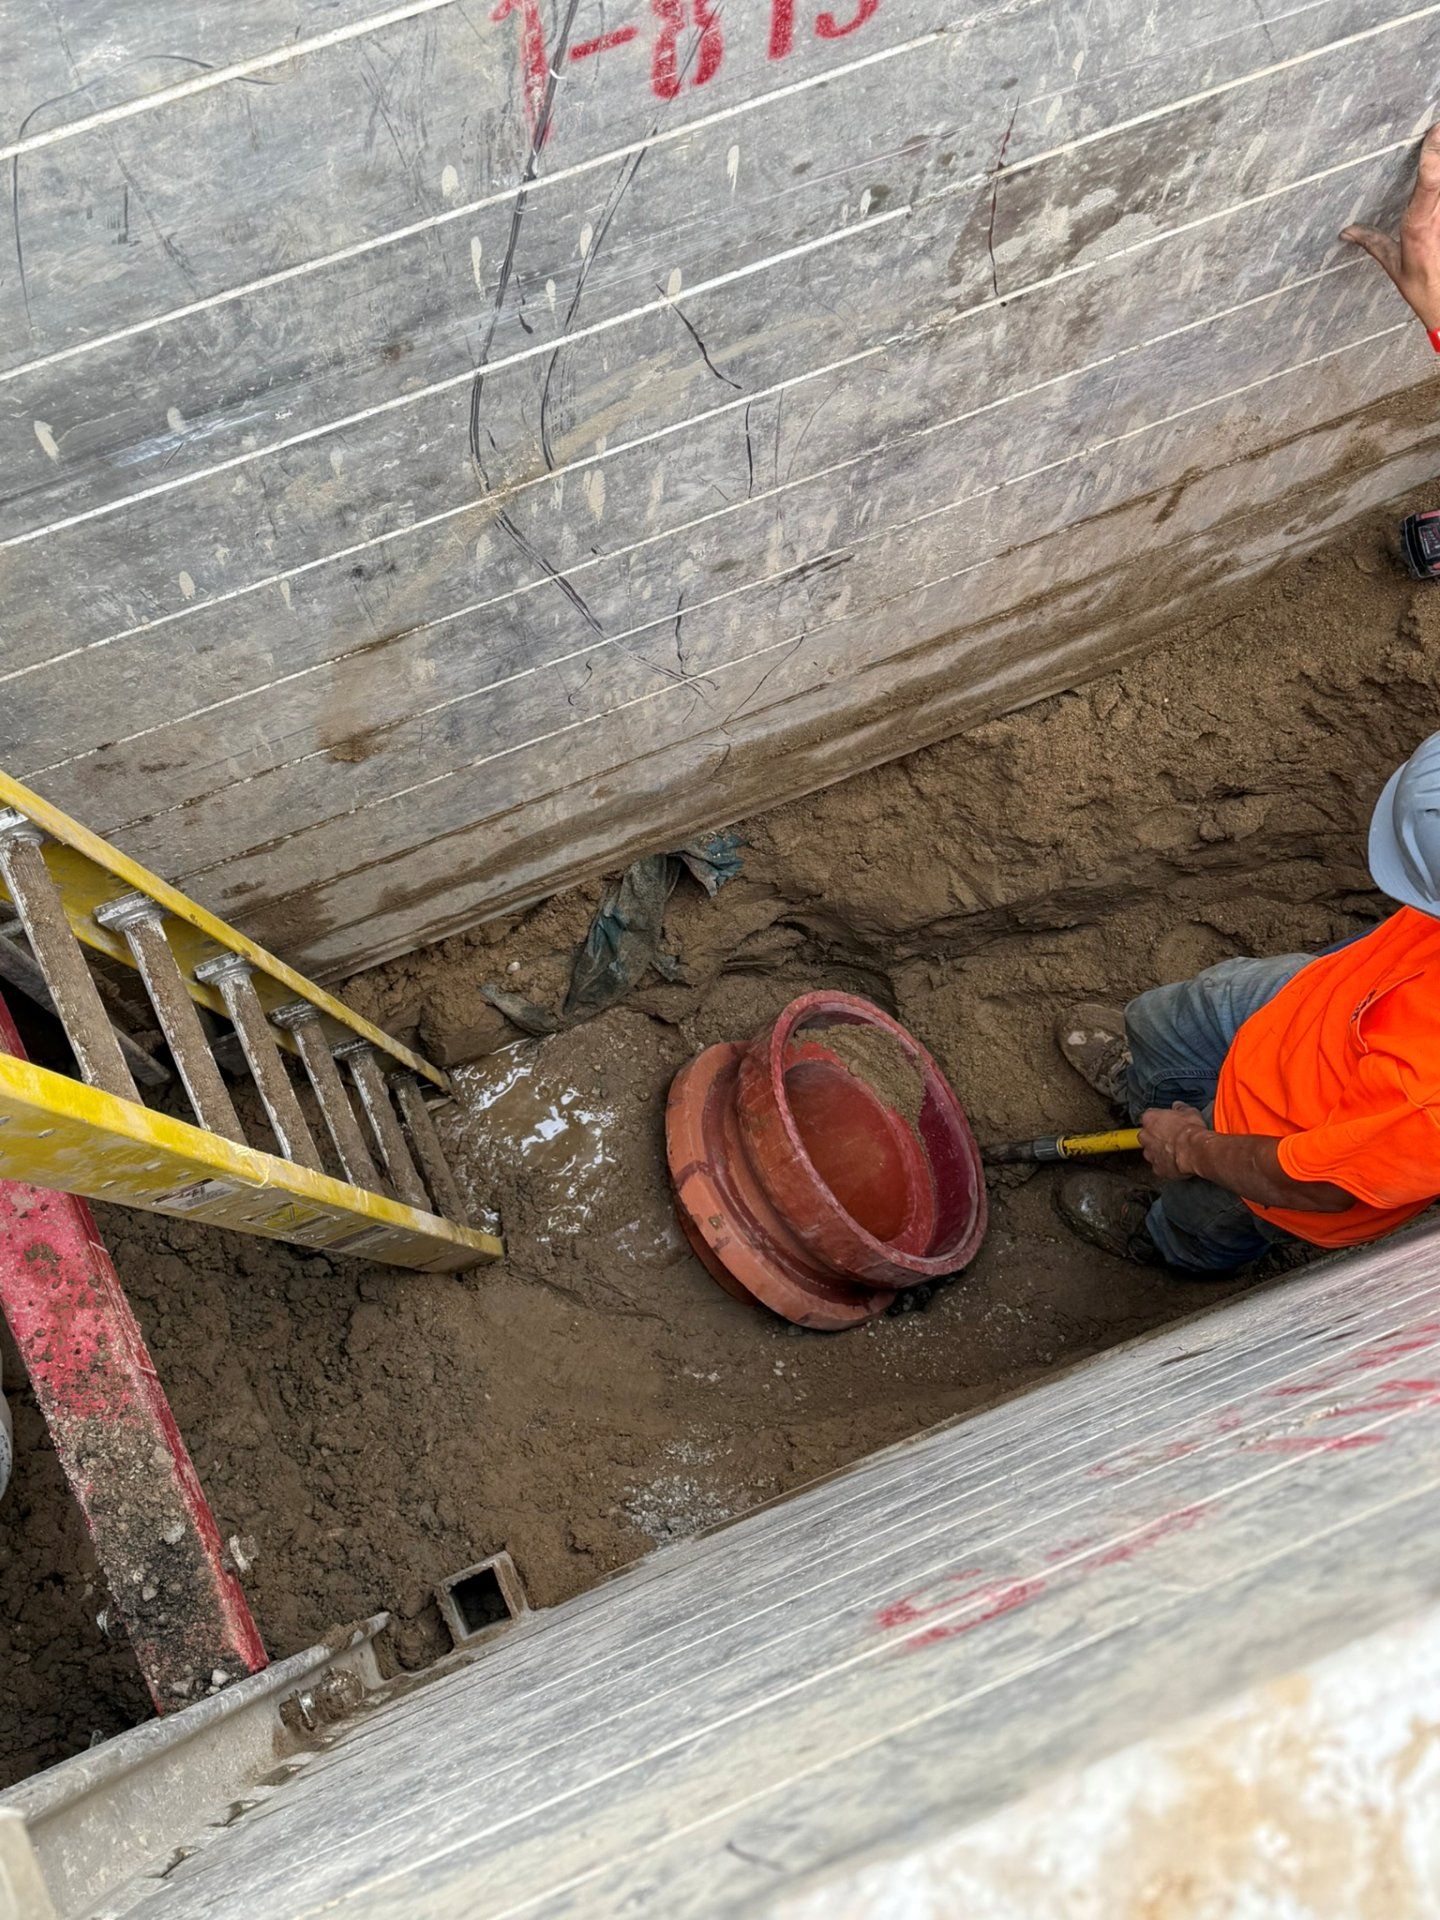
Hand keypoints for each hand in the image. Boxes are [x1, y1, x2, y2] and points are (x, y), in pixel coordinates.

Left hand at [1138, 1102, 1209, 1181]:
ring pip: (1151, 1152)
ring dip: (1160, 1151)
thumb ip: (1180, 1108)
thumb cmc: (1190, 1132)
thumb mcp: (1190, 1112)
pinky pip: (1159, 1166)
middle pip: (1146, 1135)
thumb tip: (1178, 1106)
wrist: (1195, 1151)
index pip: (1149, 1117)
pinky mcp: (1156, 1168)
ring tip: (1176, 1150)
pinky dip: (1166, 1164)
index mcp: (1150, 1119)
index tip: (1167, 1123)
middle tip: (1171, 1137)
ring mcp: (1149, 1153)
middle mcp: (1145, 1136)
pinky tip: (1177, 1161)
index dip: (1159, 1120)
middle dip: (1156, 1137)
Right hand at [1342, 124, 1439, 328]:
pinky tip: (1436, 160)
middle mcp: (1437, 217)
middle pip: (1439, 176)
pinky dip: (1435, 179)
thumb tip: (1347, 232)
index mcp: (1418, 226)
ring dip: (1439, 163)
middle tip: (1438, 124)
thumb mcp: (1395, 266)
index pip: (1428, 184)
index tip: (1434, 130)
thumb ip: (1373, 242)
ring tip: (1437, 135)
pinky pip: (1439, 195)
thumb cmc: (1426, 289)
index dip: (1432, 156)